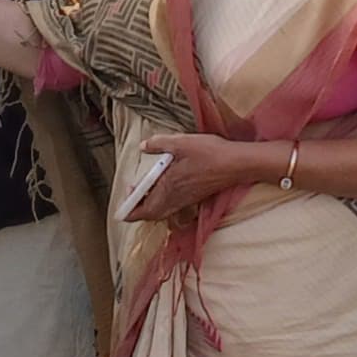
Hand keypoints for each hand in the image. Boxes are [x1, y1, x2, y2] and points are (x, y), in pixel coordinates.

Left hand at [123, 132, 270, 221]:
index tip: (121, 208)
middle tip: (133, 193)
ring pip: (163, 210)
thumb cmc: (209, 153)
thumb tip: (143, 147)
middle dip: (138, 208)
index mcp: (168, 188)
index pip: (144, 210)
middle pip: (152, 214)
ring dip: (151, 204)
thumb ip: (158, 144)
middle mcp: (176, 198)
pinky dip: (163, 200)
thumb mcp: (180, 142)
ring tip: (146, 188)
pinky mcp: (195, 197)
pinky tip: (166, 185)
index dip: (130, 211)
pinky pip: (173, 205)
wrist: (236, 164)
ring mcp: (186, 199)